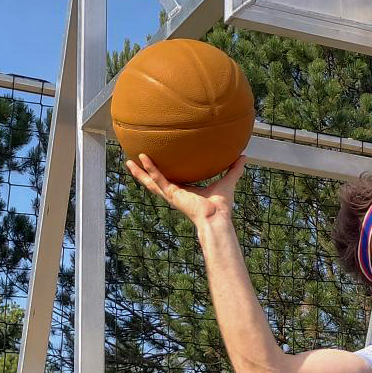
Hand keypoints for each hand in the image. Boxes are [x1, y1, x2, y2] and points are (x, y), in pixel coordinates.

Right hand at [125, 151, 245, 226]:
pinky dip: (150, 169)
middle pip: (155, 182)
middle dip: (144, 173)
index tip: (156, 164)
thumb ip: (234, 169)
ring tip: (128, 161)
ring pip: (150, 182)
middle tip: (134, 162)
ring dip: (139, 172)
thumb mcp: (227, 181)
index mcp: (185, 192)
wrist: (217, 217)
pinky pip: (158, 179)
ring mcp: (171, 195)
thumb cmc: (222, 205)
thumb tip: (243, 156)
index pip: (170, 180)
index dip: (162, 173)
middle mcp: (175, 194)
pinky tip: (142, 159)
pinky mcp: (171, 194)